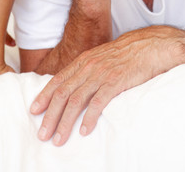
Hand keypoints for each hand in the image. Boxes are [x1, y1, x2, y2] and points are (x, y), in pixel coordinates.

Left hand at [30, 26, 183, 145]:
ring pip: (76, 100)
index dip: (44, 96)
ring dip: (65, 122)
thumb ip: (87, 69)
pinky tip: (85, 131)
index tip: (34, 111)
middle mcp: (89, 66)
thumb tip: (74, 85)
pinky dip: (89, 118)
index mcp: (84, 60)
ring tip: (59, 139)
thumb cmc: (127, 53)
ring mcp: (102, 74)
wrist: (151, 46)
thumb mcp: (102, 57)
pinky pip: (98, 102)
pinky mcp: (116, 82)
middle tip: (43, 134)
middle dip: (50, 115)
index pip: (58, 79)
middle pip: (63, 93)